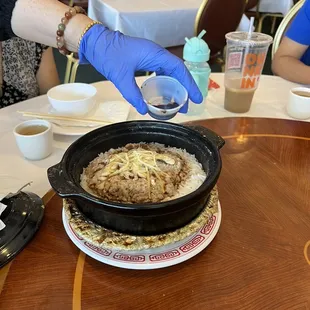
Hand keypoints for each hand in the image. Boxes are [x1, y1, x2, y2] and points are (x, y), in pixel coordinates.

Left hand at [79, 25, 202, 113]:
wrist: (96, 43)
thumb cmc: (109, 55)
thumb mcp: (121, 77)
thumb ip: (133, 94)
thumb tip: (144, 110)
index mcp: (155, 55)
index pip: (179, 70)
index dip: (190, 84)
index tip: (196, 98)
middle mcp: (157, 55)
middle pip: (178, 72)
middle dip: (185, 89)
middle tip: (187, 106)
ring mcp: (152, 57)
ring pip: (170, 73)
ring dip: (175, 87)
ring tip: (178, 103)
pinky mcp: (146, 60)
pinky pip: (161, 73)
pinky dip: (165, 84)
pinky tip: (165, 95)